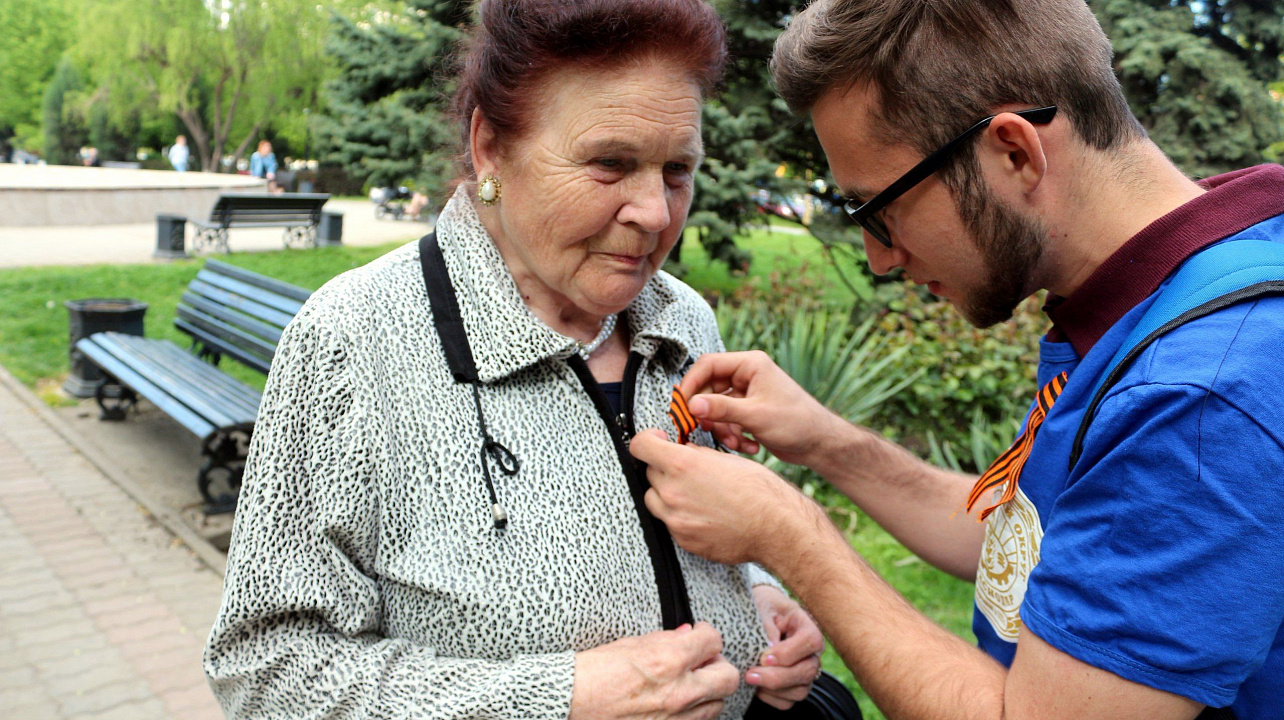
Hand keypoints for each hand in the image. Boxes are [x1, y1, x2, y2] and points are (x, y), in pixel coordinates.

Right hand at [569, 622, 739, 719]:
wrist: (570, 702)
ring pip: (717, 704)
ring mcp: (675, 718)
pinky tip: (677, 704)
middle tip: (703, 661)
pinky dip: (693, 712)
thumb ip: (666, 640)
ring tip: (690, 684)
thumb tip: (687, 635)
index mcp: (669, 660)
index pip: (714, 641)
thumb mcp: (631, 644)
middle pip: (727, 676)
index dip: (707, 635)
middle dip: (718, 664)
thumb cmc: (594, 671)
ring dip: (708, 691)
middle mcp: (678, 691)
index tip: (700, 636)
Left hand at [630, 429, 816, 567]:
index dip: (647, 439)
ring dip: (666, 492)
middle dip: (664, 468)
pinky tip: (703, 513)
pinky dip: (680, 515)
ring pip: (654, 499)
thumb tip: (685, 451)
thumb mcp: (727, 459)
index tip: (656, 440)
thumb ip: (698, 455)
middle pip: (649, 473)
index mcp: (682, 466)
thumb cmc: (760, 492)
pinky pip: (670, 522)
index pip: (641, 446)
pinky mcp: (683, 540)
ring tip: (693, 492)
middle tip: (685, 469)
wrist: (776, 528)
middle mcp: (672, 493)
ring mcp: (675, 520)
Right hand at [680, 351, 837, 465]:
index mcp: (750, 364)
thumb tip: (691, 406)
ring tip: (736, 443)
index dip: (691, 384)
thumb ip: (722, 409)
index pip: (708, 365)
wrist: (820, 444)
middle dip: (708, 413)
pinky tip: (749, 447)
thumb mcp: (755, 415)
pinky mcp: (749, 412)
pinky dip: (733, 435)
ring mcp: (747, 394)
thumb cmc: (796, 422)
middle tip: (700, 430)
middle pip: (709, 389)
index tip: (681, 406)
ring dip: (722, 429)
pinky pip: (728, 420)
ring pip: (716, 408)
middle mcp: (747, 375)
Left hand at [748, 586, 824, 709]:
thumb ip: (766, 626)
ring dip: (773, 689)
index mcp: (806, 625)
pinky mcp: (793, 685)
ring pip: (800, 690)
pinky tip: (755, 687)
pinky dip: (771, 698)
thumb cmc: (761, 607)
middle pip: (807, 671)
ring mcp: (804, 670)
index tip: (764, 657)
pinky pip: (788, 701)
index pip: (811, 641)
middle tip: (751, 674)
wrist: (758, 612)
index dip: (789, 653)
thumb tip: (769, 649)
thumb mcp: (762, 607)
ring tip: (750, 679)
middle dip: (778, 677)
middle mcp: (810, 651)